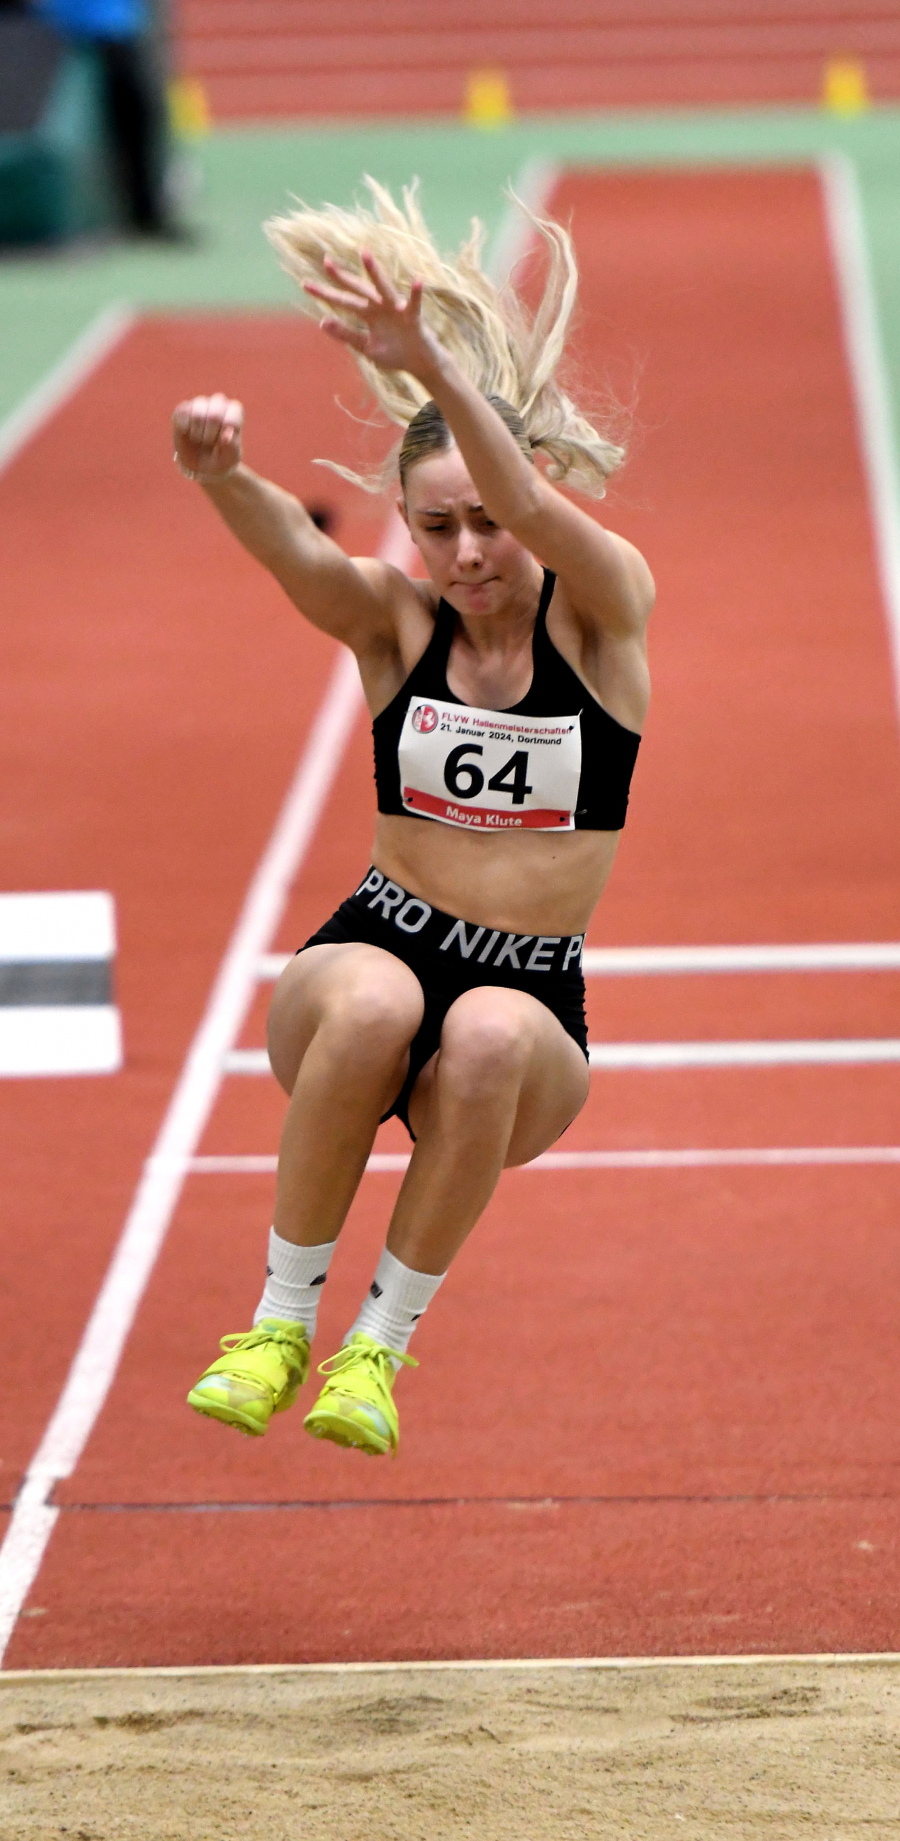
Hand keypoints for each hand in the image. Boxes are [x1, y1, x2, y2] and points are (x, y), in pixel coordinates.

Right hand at [172, 393, 243, 479]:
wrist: (200, 465)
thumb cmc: (221, 459)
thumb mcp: (230, 458)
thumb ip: (232, 447)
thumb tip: (227, 435)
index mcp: (234, 411)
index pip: (233, 414)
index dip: (225, 433)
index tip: (223, 443)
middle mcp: (218, 403)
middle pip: (214, 415)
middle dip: (210, 436)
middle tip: (209, 443)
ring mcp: (199, 404)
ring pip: (196, 414)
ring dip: (197, 433)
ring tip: (199, 439)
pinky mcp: (183, 408)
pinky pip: (181, 413)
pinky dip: (184, 428)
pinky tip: (187, 434)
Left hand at [303, 253, 436, 378]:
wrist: (418, 363)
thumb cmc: (394, 353)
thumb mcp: (366, 347)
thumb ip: (346, 334)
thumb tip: (322, 322)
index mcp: (367, 313)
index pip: (342, 301)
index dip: (325, 294)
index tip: (305, 284)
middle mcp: (379, 306)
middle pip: (357, 289)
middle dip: (342, 277)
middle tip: (325, 262)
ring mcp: (396, 309)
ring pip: (383, 288)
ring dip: (374, 272)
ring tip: (365, 255)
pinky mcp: (412, 317)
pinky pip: (414, 304)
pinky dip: (416, 293)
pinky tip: (418, 281)